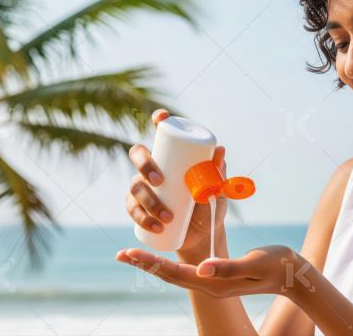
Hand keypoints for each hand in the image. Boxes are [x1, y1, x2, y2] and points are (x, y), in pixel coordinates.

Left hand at [115, 245, 306, 298]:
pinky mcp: (217, 275)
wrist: (291, 274)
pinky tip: (164, 255)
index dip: (151, 263)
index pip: (175, 274)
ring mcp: (213, 282)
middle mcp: (210, 285)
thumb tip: (200, 269)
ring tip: (135, 254)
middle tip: (121, 253)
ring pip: (176, 273)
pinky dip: (171, 261)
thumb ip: (227, 268)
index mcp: (214, 284)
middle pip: (170, 275)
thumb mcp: (252, 264)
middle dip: (145, 264)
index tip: (130, 253)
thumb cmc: (276, 265)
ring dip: (154, 264)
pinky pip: (187, 269)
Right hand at [126, 108, 227, 257]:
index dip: (159, 120)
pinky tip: (155, 226)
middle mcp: (154, 167)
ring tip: (168, 216)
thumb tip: (220, 150)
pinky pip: (132, 208)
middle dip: (144, 165)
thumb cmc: (209, 205)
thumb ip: (217, 172)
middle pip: (138, 154)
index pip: (163, 133)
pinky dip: (142, 218)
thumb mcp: (216, 189)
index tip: (162, 118)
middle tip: (159, 181)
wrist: (202, 234)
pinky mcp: (138, 207)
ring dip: (148, 201)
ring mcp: (144, 186)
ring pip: (135, 186)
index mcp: (173, 157)